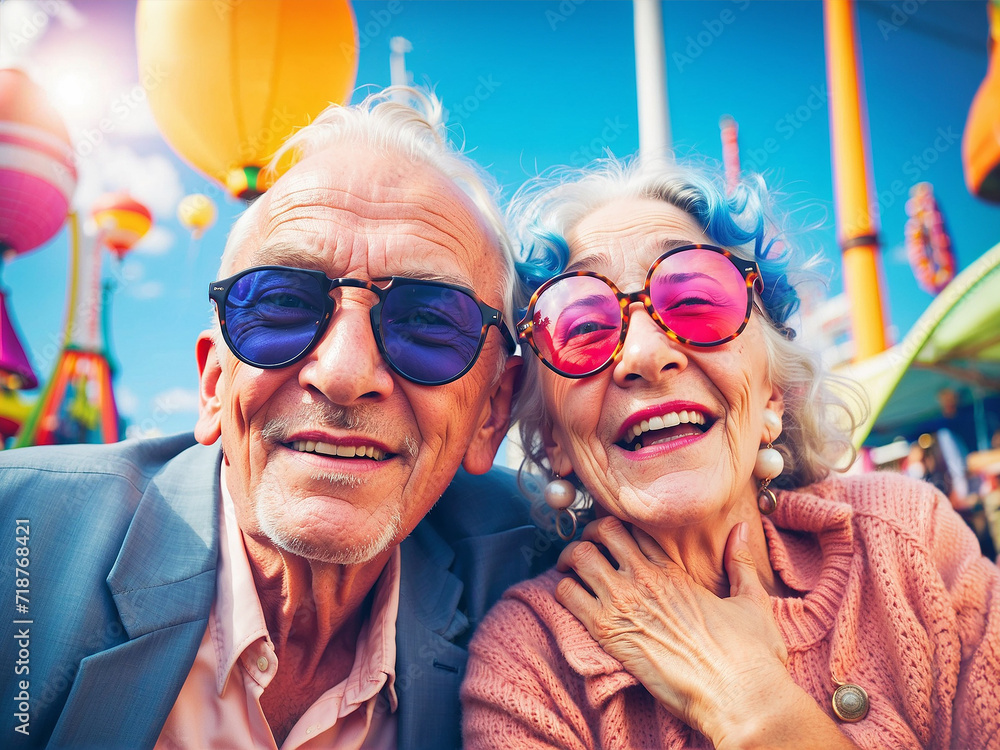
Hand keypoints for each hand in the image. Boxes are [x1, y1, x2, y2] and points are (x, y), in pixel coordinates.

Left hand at [554, 516, 795, 744]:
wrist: (740, 697)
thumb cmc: (751, 656)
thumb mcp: (752, 602)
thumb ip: (741, 563)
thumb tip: (740, 530)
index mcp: (675, 570)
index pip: (634, 527)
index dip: (619, 528)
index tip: (612, 539)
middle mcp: (646, 578)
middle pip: (601, 532)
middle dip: (589, 536)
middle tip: (587, 551)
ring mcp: (625, 602)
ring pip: (579, 557)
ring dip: (570, 561)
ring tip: (571, 573)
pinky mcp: (609, 632)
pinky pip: (567, 595)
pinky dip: (562, 592)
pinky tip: (570, 602)